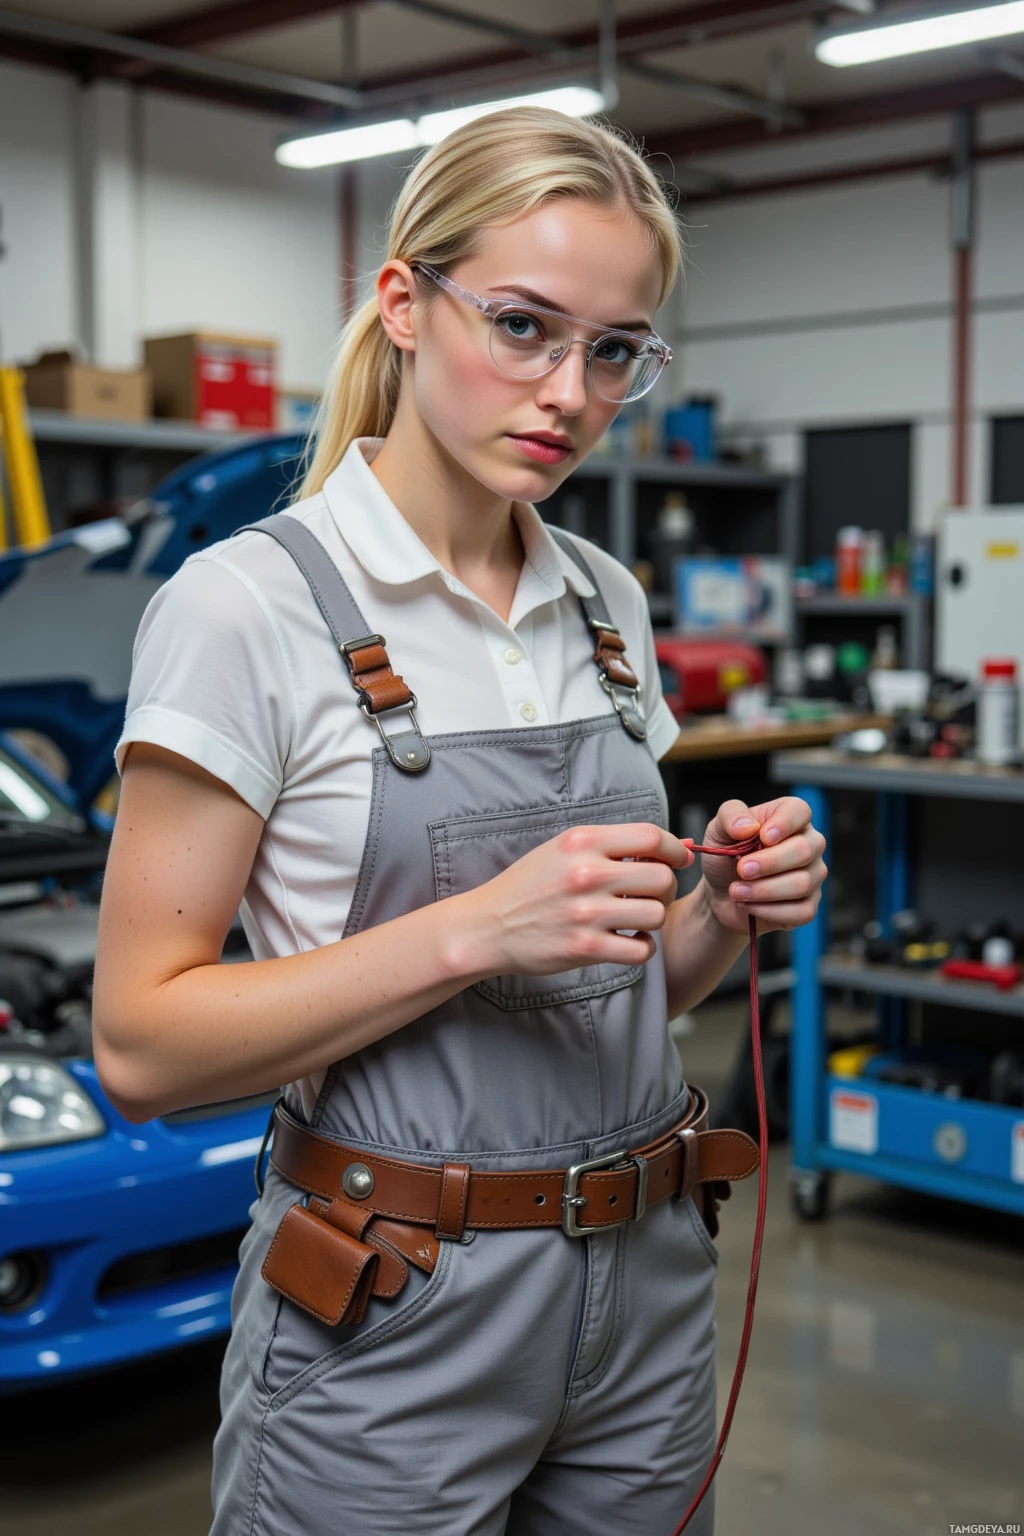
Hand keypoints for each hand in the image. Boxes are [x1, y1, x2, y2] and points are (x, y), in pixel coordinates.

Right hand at [466, 823, 693, 976]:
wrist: (488, 926)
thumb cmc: (530, 885)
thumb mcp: (564, 850)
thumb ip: (613, 845)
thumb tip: (677, 846)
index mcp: (581, 841)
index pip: (651, 837)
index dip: (674, 849)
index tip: (678, 860)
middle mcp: (586, 874)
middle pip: (661, 878)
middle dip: (664, 888)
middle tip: (649, 895)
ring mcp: (586, 913)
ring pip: (656, 914)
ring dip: (653, 919)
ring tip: (634, 919)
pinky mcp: (585, 947)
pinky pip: (642, 949)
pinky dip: (642, 947)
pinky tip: (627, 940)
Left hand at [692, 798, 826, 936]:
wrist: (721, 893)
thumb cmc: (725, 855)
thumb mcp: (718, 829)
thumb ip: (730, 816)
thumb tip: (748, 827)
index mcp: (790, 816)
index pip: (800, 811)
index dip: (784, 824)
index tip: (762, 837)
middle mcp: (809, 843)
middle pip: (804, 850)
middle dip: (769, 863)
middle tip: (741, 869)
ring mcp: (813, 875)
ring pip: (802, 883)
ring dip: (764, 890)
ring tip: (736, 891)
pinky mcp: (809, 904)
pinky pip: (801, 911)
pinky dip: (769, 911)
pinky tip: (749, 905)